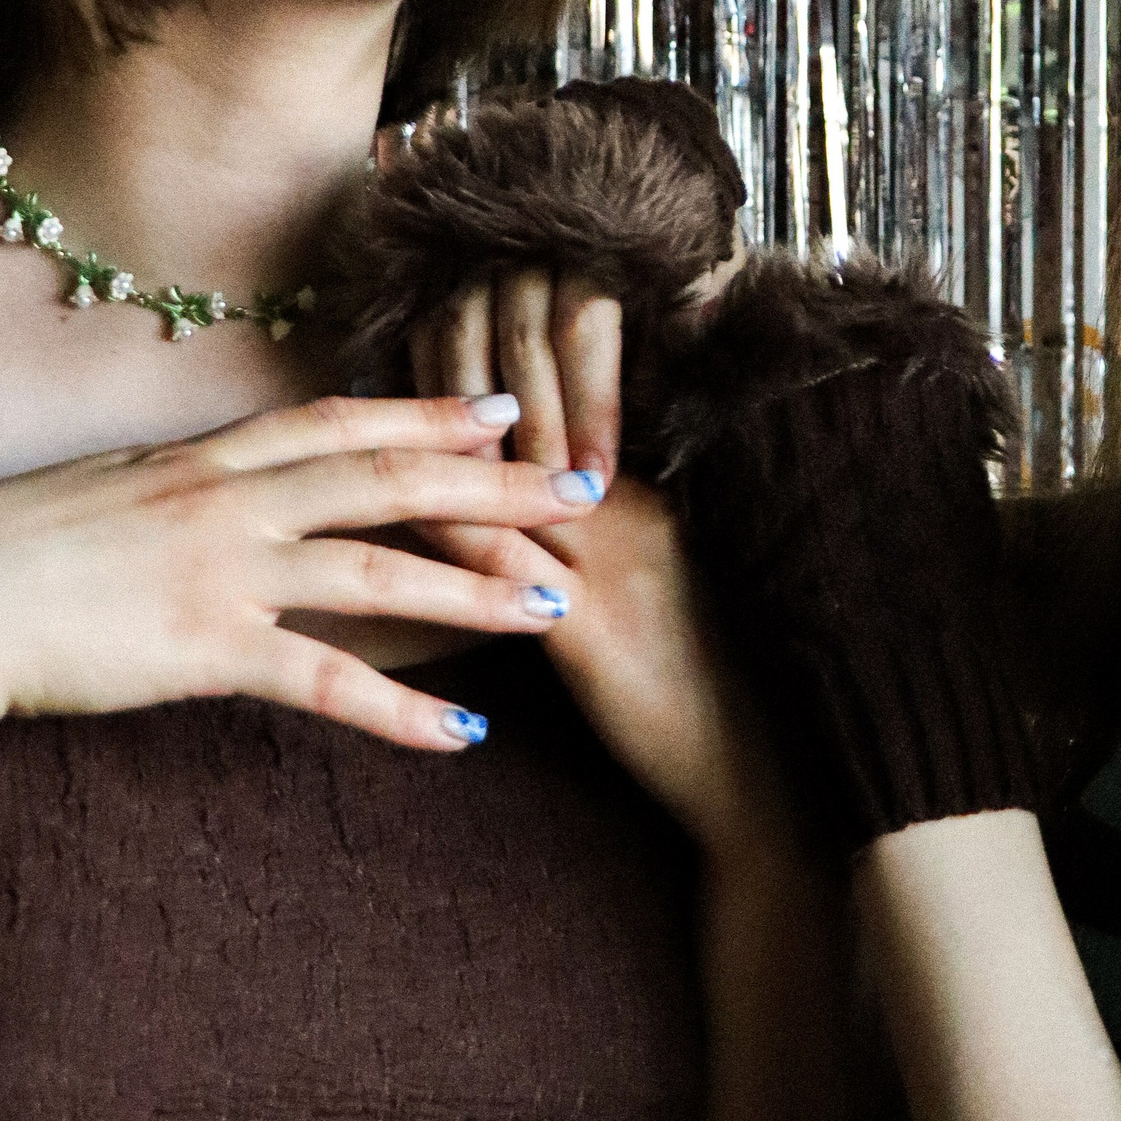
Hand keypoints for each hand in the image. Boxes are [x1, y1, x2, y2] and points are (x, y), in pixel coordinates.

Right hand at [0, 394, 595, 757]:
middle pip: (388, 480)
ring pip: (378, 572)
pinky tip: (461, 737)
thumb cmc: (19, 546)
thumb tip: (242, 476)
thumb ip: (196, 482)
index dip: (432, 412)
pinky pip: (322, 682)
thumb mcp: (118, 486)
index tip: (506, 408)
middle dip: (493, 484)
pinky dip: (399, 712)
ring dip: (474, 590)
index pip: (345, 420)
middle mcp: (231, 500)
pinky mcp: (203, 650)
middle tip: (581, 490)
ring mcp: (222, 572)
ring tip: (554, 607)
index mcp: (211, 458)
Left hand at [417, 279, 782, 854]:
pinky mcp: (588, 634)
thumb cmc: (702, 697)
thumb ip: (605, 541)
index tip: (432, 344)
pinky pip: (500, 569)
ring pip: (501, 492)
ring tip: (363, 432)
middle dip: (453, 399)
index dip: (490, 384)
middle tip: (386, 359)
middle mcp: (632, 517)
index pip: (556, 421)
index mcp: (651, 501)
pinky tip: (385, 520)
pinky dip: (441, 536)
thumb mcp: (658, 596)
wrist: (757, 775)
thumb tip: (537, 504)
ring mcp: (611, 571)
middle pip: (524, 438)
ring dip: (433, 458)